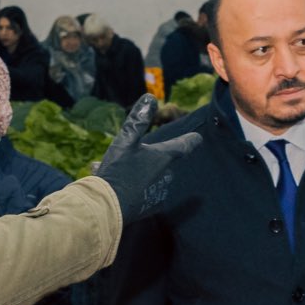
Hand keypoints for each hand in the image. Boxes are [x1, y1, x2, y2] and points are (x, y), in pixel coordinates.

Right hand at [94, 95, 201, 223]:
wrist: (107, 207)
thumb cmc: (117, 170)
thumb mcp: (125, 141)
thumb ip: (138, 120)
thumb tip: (150, 97)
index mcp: (164, 157)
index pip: (184, 145)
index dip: (191, 140)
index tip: (197, 138)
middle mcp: (166, 175)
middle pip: (163, 162)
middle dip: (148, 158)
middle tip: (126, 156)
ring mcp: (159, 192)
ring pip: (150, 176)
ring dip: (136, 172)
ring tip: (113, 170)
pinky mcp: (150, 207)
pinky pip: (143, 191)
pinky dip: (132, 186)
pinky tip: (113, 184)